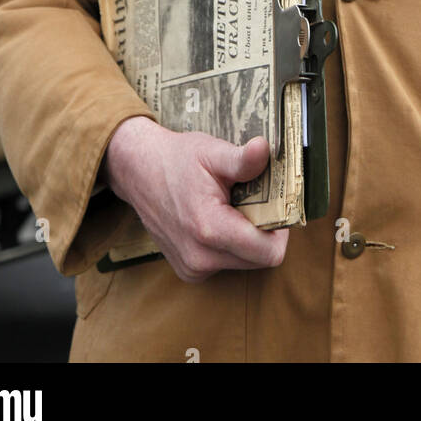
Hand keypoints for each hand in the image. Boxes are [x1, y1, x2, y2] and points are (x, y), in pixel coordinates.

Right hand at [102, 116, 289, 282]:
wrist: (138, 172)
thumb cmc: (177, 159)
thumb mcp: (212, 151)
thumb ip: (242, 159)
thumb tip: (265, 149)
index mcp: (209, 229)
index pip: (268, 252)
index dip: (281, 228)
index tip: (275, 204)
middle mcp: (200, 258)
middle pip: (260, 259)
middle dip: (264, 231)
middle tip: (254, 200)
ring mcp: (192, 268)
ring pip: (245, 263)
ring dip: (247, 238)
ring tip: (232, 206)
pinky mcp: (188, 271)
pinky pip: (226, 263)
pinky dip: (230, 244)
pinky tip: (217, 218)